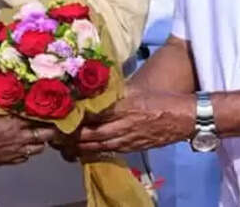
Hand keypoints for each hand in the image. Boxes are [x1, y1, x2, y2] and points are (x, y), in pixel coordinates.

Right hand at [0, 107, 56, 166]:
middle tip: (50, 122)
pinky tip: (22, 144)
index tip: (52, 108)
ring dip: (41, 140)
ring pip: (39, 148)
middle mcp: (19, 138)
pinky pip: (26, 158)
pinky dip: (28, 151)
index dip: (49, 113)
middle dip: (51, 128)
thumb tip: (6, 95)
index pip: (41, 117)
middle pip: (47, 135)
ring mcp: (15, 152)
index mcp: (14, 122)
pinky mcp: (8, 161)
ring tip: (37, 133)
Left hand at [70, 86, 195, 154]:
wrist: (183, 118)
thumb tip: (94, 87)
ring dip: (80, 146)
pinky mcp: (132, 147)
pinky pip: (109, 150)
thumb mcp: (136, 89)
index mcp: (124, 106)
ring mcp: (127, 138)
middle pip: (92, 133)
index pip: (94, 113)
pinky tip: (84, 150)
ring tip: (65, 145)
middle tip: (56, 134)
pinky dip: (94, 151)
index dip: (76, 115)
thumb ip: (116, 91)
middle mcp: (123, 124)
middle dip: (73, 135)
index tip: (61, 114)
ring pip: (98, 145)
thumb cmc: (160, 98)